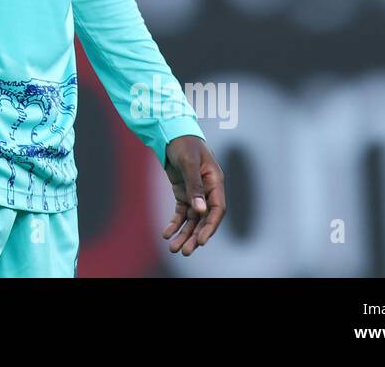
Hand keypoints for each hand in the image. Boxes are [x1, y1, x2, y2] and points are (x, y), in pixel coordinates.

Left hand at [160, 136, 225, 255]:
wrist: (172, 133)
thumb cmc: (184, 144)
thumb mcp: (189, 162)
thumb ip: (194, 186)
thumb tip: (200, 211)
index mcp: (215, 182)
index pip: (217, 210)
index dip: (210, 227)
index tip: (200, 241)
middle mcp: (207, 190)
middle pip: (204, 219)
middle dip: (194, 236)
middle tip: (184, 251)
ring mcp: (195, 193)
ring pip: (192, 219)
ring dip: (184, 234)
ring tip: (173, 249)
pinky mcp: (184, 193)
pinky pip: (181, 213)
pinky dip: (174, 224)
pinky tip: (166, 234)